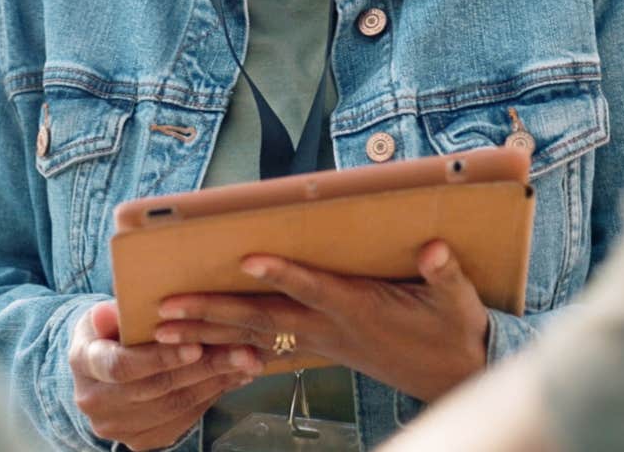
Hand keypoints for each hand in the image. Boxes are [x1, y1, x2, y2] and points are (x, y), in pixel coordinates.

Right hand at [69, 299, 263, 449]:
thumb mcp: (105, 313)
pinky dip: (211, 397)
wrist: (101, 367)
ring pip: (174, 406)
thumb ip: (111, 314)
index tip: (196, 346)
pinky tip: (233, 378)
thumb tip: (112, 313)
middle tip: (242, 351)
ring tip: (247, 361)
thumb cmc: (110, 330)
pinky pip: (182, 420)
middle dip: (204, 368)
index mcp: (83, 363)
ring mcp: (117, 426)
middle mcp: (95, 401)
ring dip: (216, 383)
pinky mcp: (140, 440)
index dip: (160, 358)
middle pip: (156, 388)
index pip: (121, 366)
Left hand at [153, 240, 490, 403]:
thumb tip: (434, 249)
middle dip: (214, 313)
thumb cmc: (452, 332)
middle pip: (263, 319)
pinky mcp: (318, 348)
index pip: (314, 289)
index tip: (248, 258)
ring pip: (254, 336)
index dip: (283, 274)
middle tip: (169, 308)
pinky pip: (264, 349)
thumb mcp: (458, 302)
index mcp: (360, 309)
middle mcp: (331, 328)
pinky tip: (200, 346)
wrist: (452, 375)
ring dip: (208, 331)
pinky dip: (230, 346)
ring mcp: (320, 341)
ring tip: (164, 326)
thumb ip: (444, 273)